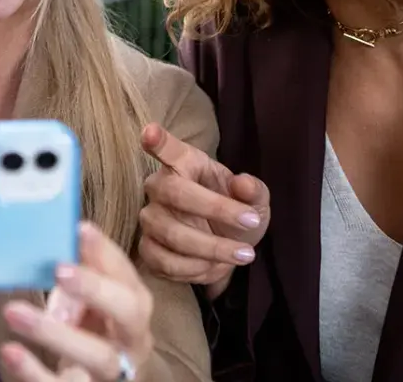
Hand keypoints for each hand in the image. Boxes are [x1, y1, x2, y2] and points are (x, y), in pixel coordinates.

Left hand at [0, 222, 152, 380]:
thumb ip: (81, 273)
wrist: (109, 379)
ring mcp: (111, 370)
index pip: (126, 274)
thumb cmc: (97, 328)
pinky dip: (34, 371)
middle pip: (126, 312)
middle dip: (95, 288)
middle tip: (59, 269)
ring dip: (54, 332)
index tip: (79, 229)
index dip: (105, 252)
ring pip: (96, 355)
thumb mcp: (94, 299)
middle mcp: (131, 337)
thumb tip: (53, 240)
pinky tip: (10, 350)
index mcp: (135, 304)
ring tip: (14, 311)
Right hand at [137, 123, 269, 295]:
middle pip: (174, 192)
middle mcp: (160, 187)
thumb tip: (243, 183)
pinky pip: (166, 262)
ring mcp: (150, 218)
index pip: (168, 149)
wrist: (225, 252)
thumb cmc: (236, 214)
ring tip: (244, 254)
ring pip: (172, 233)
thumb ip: (254, 191)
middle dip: (215, 209)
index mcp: (186, 164)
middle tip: (251, 222)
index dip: (158, 140)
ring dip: (213, 248)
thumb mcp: (255, 201)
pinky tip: (216, 267)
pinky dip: (197, 269)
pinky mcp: (147, 248)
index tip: (151, 132)